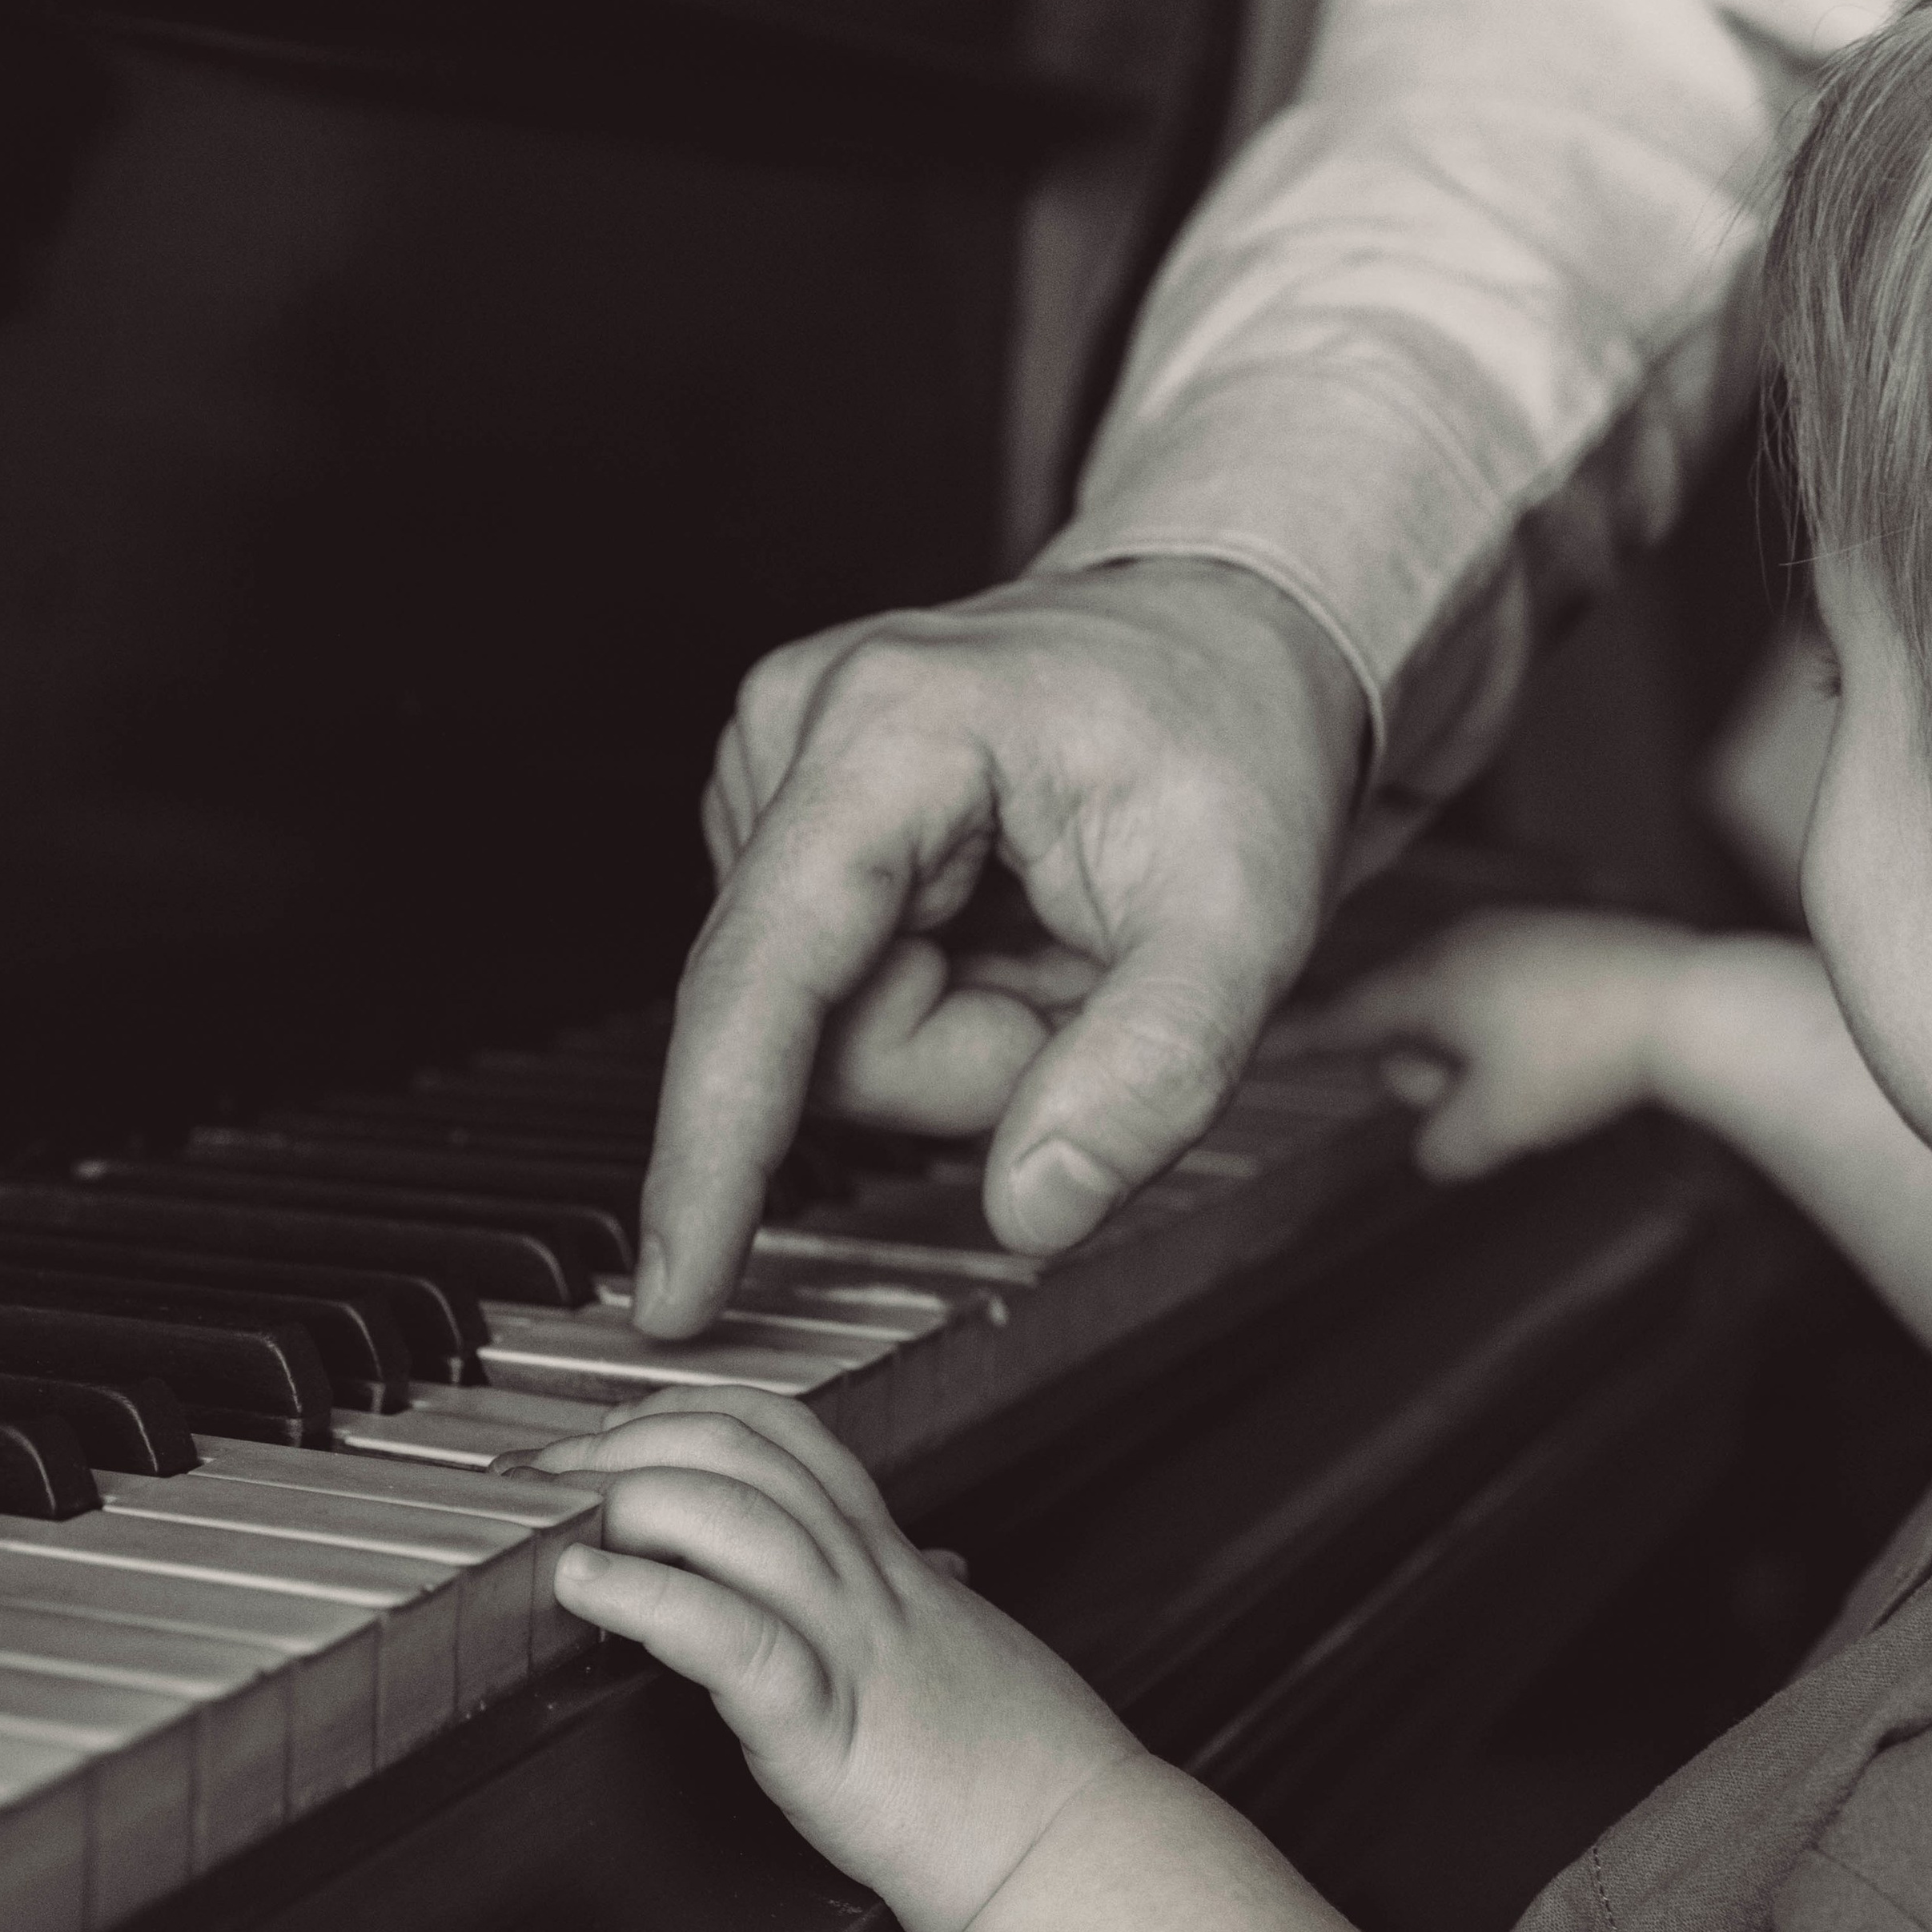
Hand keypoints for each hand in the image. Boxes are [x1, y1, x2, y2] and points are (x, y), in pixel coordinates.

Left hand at [540, 1387, 1148, 1931]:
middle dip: (630, 1444)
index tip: (613, 1438)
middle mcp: (872, 1586)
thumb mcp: (961, 1655)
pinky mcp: (827, 1729)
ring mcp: (852, 1649)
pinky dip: (646, 1598)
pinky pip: (732, 1637)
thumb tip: (928, 1566)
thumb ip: (921, 1603)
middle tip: (546, 1476)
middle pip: (747, 1454)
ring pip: (738, 1521)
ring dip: (625, 1501)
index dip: (687, 1414)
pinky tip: (587, 1588)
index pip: (789, 1435)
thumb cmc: (1018, 1777)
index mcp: (894, 1567)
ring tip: (551, 1517)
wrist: (1072, 1860)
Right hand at [637, 558, 1361, 1332]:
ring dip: (965, 1038)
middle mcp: (797, 737)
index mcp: (892, 727)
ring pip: (830, 1040)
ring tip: (1059, 941)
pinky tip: (1008, 931)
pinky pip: (842, 1007)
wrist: (1223, 644)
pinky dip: (946, 1007)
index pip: (765, 980)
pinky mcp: (793, 833)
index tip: (682, 1287)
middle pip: (819, 1038)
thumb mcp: (1250, 915)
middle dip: (972, 1061)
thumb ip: (1154, 1073)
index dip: (717, 1151)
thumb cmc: (1233, 737)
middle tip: (1089, 983)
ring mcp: (781, 781)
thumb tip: (1033, 1210)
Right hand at [1286, 908, 1696, 1178]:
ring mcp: (1510, 931)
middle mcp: (1457, 942)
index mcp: (1426, 983)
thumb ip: (1439, 1148)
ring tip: (1545, 1074)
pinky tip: (1574, 1049)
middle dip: (1431, 1071)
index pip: (1339, 1019)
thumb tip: (1438, 1145)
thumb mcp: (1493, 1129)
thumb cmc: (1585, 1059)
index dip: (1294, 1039)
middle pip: (1405, 1026)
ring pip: (1460, 1012)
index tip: (1252, 1039)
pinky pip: (1509, 994)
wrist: (1690, 1003)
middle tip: (1489, 1100)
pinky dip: (1523, 1031)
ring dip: (1480, 1055)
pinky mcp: (1556, 935)